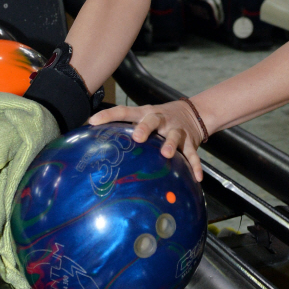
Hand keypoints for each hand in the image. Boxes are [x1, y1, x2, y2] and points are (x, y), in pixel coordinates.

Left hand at [88, 100, 203, 180]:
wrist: (193, 112)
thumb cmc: (159, 120)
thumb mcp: (144, 118)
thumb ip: (126, 129)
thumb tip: (97, 146)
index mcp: (145, 113)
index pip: (124, 111)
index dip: (108, 115)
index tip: (92, 121)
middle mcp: (161, 119)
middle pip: (152, 120)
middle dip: (145, 127)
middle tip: (137, 137)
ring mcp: (176, 130)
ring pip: (173, 136)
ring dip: (170, 144)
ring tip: (166, 153)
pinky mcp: (190, 141)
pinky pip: (192, 154)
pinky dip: (195, 165)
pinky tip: (196, 177)